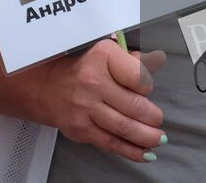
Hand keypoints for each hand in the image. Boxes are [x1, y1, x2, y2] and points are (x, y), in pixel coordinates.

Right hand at [41, 40, 166, 161]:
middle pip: (134, 106)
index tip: (147, 90)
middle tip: (158, 120)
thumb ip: (132, 59)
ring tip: (157, 138)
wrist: (48, 87)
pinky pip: (112, 143)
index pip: (138, 75)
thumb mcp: (107, 53)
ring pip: (125, 128)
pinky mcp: (82, 129)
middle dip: (153, 117)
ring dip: (147, 137)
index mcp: (103, 57)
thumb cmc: (83, 69)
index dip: (147, 85)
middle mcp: (93, 82)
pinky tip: (144, 153)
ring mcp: (86, 108)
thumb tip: (156, 61)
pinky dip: (131, 151)